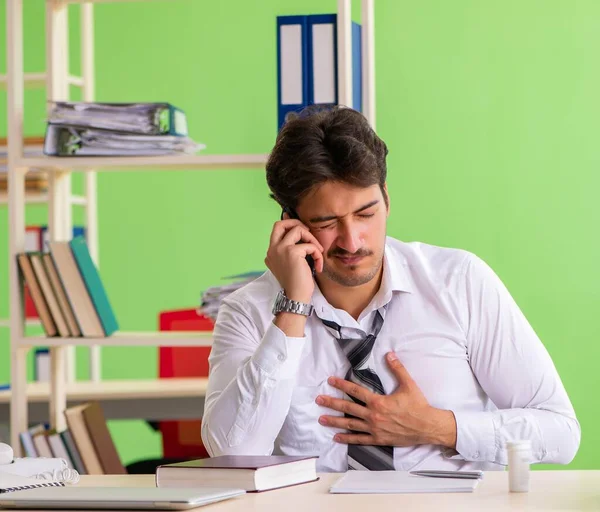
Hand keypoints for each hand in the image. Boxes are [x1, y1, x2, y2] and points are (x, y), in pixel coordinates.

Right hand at [265, 218, 323, 302]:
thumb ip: (291, 250)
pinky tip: (318, 266)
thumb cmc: (296, 283)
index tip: (304, 230)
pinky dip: (317, 254)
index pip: (277, 230)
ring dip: (312, 239)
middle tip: (308, 232)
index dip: (290, 225)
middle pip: (280, 224)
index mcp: (271, 252)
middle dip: (296, 223)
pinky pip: (310, 245)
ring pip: (298, 230)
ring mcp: (281, 249)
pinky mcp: (292, 252)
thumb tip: (300, 235)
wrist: (296, 297)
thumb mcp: (291, 264)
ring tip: (317, 252)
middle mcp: (273, 249)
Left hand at [316, 352, 456, 447]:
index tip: (330, 381)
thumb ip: (397, 368)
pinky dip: (347, 439)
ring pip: (350, 424)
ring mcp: (374, 429)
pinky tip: (336, 437)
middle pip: (348, 408)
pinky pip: (359, 439)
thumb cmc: (418, 406)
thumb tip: (389, 354)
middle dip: (332, 403)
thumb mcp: (408, 384)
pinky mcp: (378, 439)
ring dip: (335, 421)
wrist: (428, 427)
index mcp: (378, 401)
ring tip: (321, 418)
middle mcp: (373, 415)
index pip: (356, 391)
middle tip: (319, 400)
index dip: (342, 385)